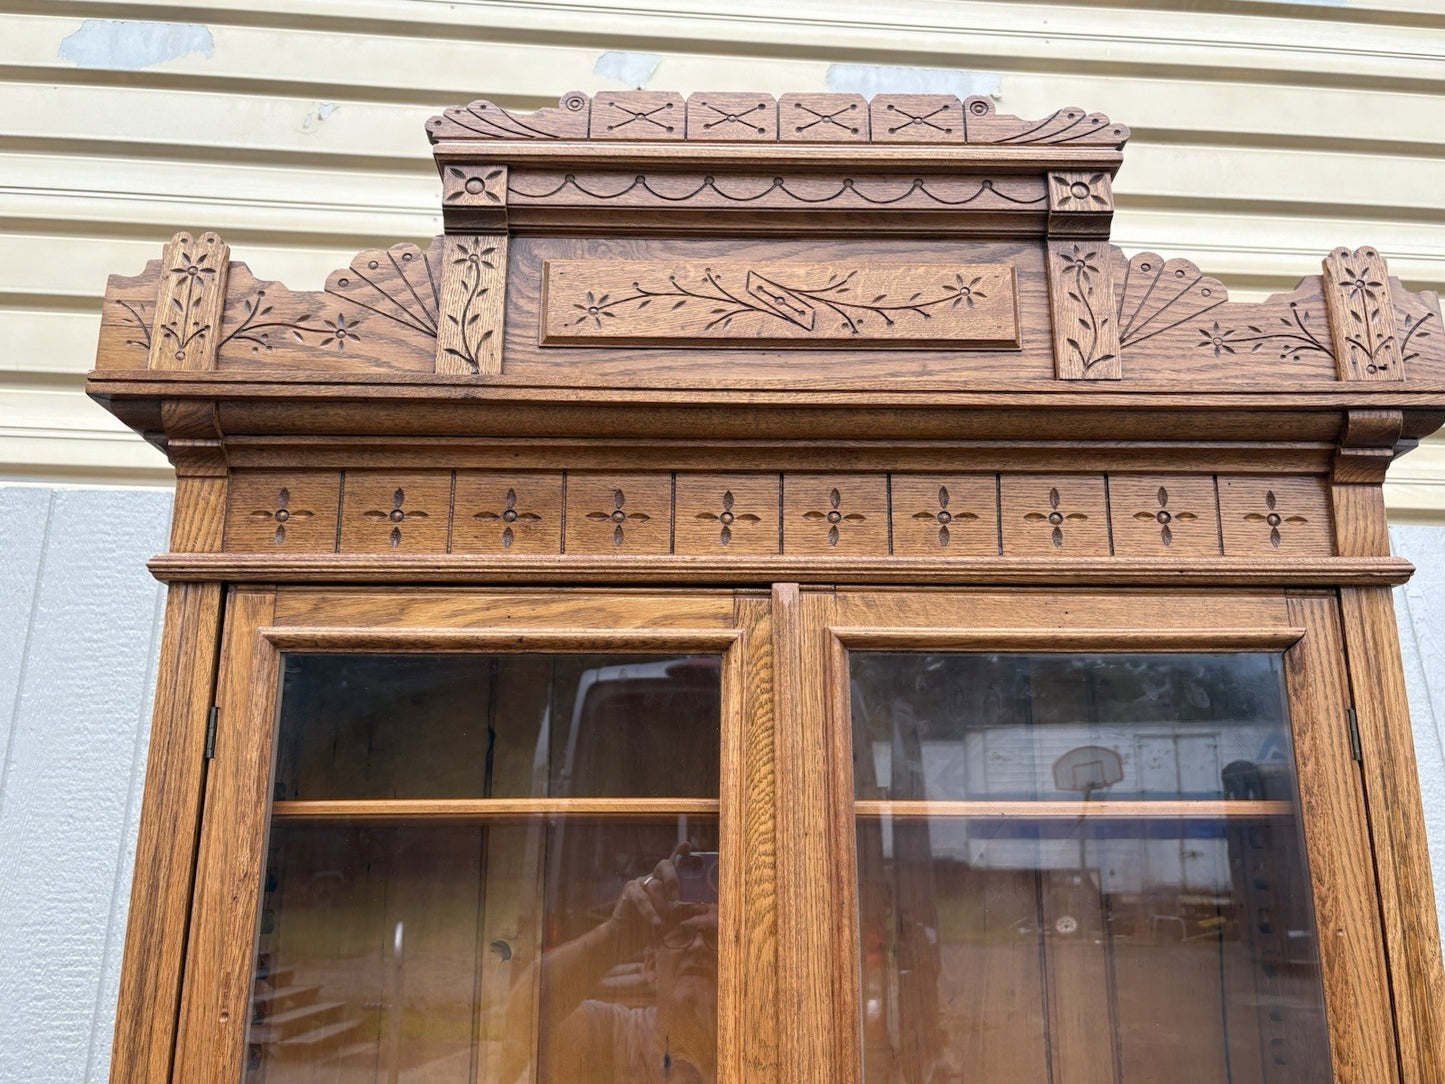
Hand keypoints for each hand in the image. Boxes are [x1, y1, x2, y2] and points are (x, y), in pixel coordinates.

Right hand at [607, 843, 693, 957]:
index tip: (687, 845)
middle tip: (676, 897)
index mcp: (664, 880)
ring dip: (661, 905)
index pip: (673, 862)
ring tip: (663, 921)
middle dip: (673, 878)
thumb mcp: (672, 918)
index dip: (679, 852)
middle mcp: (653, 877)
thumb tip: (705, 906)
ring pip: (655, 885)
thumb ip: (686, 910)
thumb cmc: (651, 924)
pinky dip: (650, 912)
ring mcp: (640, 882)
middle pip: (664, 865)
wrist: (627, 937)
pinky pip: (641, 899)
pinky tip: (656, 922)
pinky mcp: (629, 892)